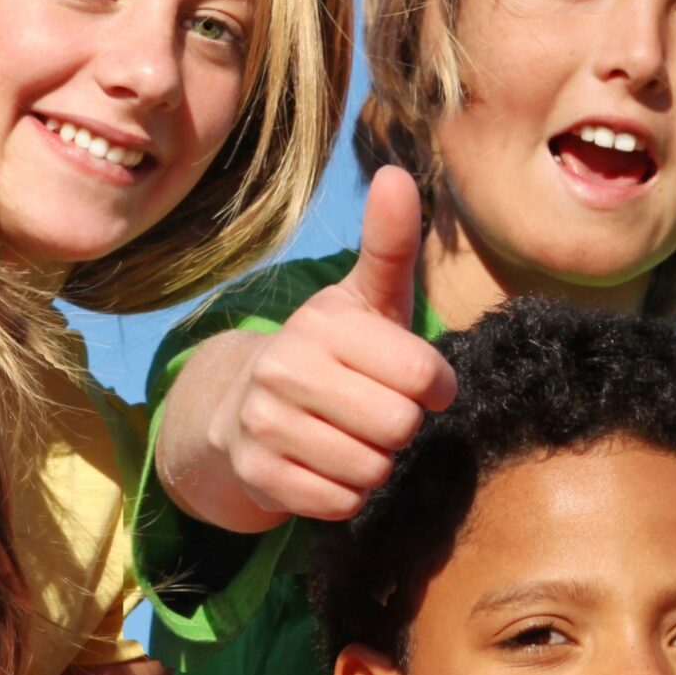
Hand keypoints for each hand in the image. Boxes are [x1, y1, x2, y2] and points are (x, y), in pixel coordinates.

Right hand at [200, 166, 455, 522]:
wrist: (240, 412)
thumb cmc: (329, 354)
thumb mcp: (365, 300)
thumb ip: (389, 244)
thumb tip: (393, 172)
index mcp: (322, 324)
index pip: (421, 374)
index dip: (435, 387)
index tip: (423, 384)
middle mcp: (284, 369)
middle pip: (399, 426)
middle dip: (401, 427)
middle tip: (376, 412)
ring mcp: (265, 425)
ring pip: (372, 469)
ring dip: (375, 463)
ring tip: (350, 437)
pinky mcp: (259, 477)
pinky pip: (341, 502)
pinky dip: (346, 494)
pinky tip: (326, 466)